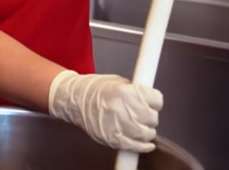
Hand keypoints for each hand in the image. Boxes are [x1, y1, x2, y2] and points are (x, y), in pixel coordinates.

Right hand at [48, 70, 162, 152]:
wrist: (73, 100)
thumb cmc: (92, 89)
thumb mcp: (116, 82)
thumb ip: (134, 90)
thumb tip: (149, 99)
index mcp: (125, 92)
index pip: (156, 100)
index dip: (154, 100)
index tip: (152, 101)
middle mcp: (123, 109)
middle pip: (152, 117)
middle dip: (149, 115)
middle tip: (143, 113)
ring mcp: (118, 125)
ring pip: (146, 133)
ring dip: (147, 130)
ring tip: (140, 126)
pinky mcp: (113, 138)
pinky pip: (135, 146)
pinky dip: (144, 146)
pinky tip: (147, 144)